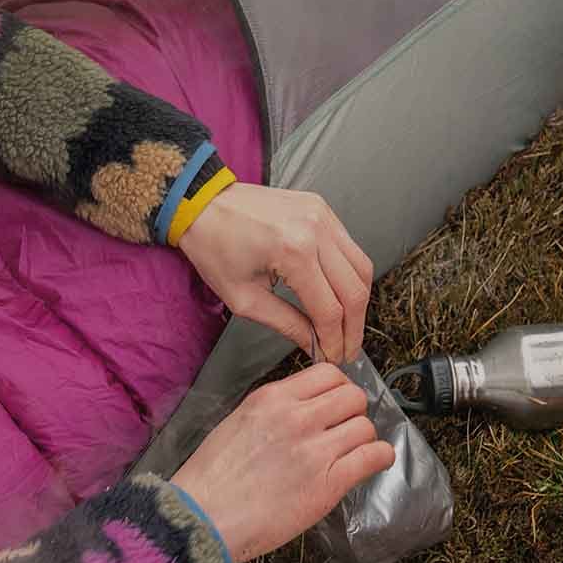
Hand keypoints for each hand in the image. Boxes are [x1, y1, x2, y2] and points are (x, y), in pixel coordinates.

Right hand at [171, 363, 394, 562]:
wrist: (202, 517)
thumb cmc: (211, 479)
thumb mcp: (236, 424)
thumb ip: (273, 411)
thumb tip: (303, 410)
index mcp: (271, 399)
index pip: (327, 373)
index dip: (337, 388)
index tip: (334, 404)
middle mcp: (296, 417)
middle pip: (353, 396)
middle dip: (353, 412)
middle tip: (344, 430)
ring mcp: (314, 449)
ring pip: (366, 426)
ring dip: (363, 439)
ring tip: (351, 453)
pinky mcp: (329, 483)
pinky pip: (375, 456)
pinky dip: (378, 458)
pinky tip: (369, 464)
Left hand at [178, 183, 372, 363]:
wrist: (201, 205)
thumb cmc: (213, 247)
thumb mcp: (243, 297)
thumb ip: (286, 323)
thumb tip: (315, 345)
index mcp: (294, 251)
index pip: (329, 308)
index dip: (335, 340)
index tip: (334, 357)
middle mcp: (316, 230)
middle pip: (355, 290)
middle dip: (353, 327)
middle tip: (347, 350)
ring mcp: (323, 215)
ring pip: (361, 267)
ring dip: (358, 301)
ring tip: (346, 327)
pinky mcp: (322, 209)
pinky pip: (349, 247)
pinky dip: (349, 274)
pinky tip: (338, 294)